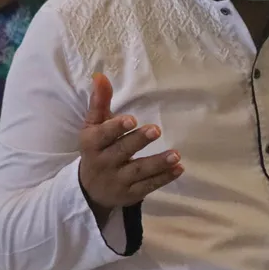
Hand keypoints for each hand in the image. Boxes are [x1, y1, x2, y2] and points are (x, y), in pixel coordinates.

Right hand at [78, 73, 183, 210]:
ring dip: (158, 163)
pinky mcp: (131, 193)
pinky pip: (149, 186)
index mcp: (92, 144)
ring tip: (176, 155)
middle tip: (156, 130)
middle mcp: (103, 163)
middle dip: (138, 141)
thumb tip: (101, 76)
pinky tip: (179, 169)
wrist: (89, 189)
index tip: (131, 119)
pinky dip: (164, 178)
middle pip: (122, 151)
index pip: (102, 135)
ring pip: (139, 171)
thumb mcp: (93, 127)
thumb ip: (99, 103)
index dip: (115, 128)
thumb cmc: (96, 149)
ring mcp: (118, 180)